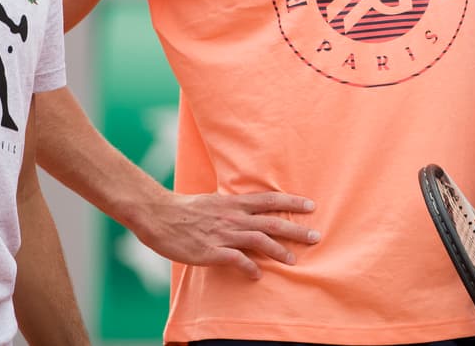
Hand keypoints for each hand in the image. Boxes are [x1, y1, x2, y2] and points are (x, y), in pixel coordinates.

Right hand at [126, 189, 320, 279]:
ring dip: (279, 250)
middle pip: (271, 222)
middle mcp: (233, 216)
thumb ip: (231, 206)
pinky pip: (236, 260)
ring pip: (259, 240)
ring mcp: (223, 234)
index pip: (270, 200)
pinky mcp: (211, 251)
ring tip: (293, 260)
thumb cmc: (184, 209)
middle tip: (315, 236)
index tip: (311, 205)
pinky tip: (258, 275)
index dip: (292, 202)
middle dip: (296, 229)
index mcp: (234, 202)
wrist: (158, 214)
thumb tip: (247, 210)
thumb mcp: (213, 201)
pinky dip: (250, 267)